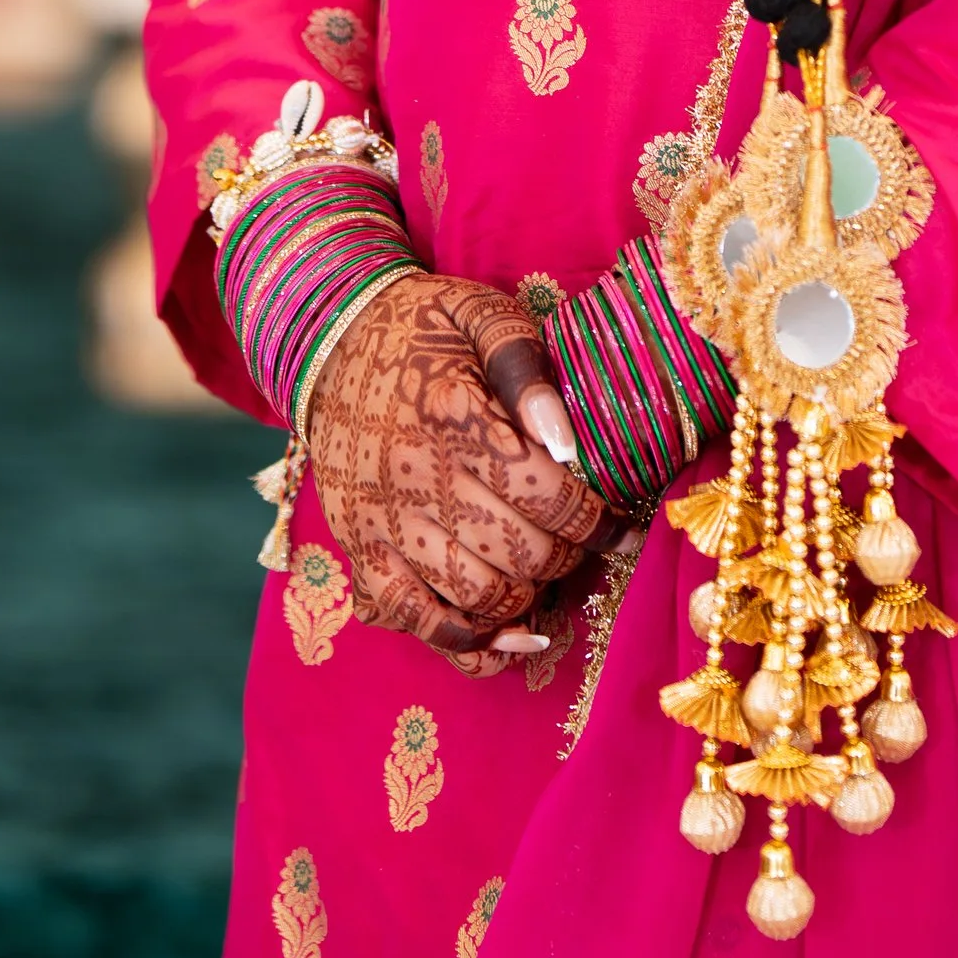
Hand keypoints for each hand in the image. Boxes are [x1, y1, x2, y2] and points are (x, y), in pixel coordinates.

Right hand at [305, 272, 603, 674]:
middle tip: (580, 536)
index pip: (549, 497)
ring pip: (478, 597)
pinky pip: (417, 622)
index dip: (600, 521)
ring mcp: (384, 525)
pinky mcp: (360, 551)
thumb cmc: (424, 327)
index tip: (625, 527)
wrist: (331, 341)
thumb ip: (528, 370)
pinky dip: (469, 641)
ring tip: (543, 567)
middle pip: (522, 554)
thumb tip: (568, 444)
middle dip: (569, 555)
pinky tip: (510, 631)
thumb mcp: (482, 317)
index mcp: (454, 419)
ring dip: (527, 594)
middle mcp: (416, 480)